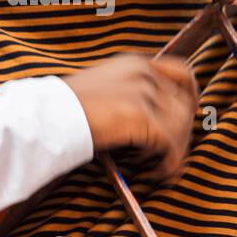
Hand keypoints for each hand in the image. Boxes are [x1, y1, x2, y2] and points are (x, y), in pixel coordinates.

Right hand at [61, 52, 198, 180]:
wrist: (45, 117)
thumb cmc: (63, 110)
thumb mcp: (101, 89)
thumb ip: (127, 95)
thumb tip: (149, 120)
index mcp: (134, 63)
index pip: (182, 72)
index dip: (191, 96)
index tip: (189, 115)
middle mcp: (143, 73)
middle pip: (185, 102)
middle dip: (184, 131)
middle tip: (172, 153)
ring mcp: (144, 92)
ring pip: (182, 124)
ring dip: (177, 150)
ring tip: (161, 166)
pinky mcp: (142, 116)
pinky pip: (171, 144)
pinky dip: (170, 163)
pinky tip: (158, 173)